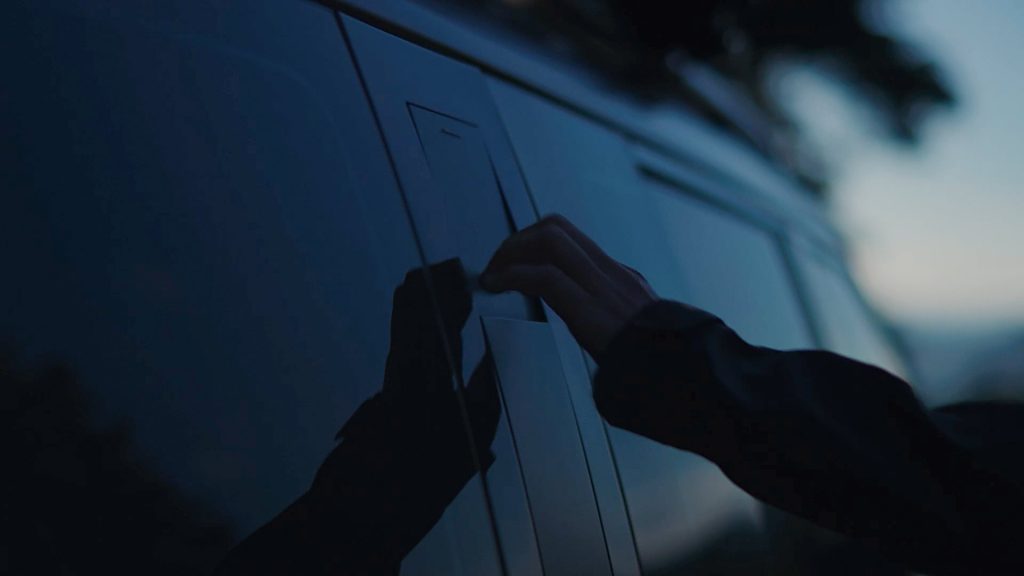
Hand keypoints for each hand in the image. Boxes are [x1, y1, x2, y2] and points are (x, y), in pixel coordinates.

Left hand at [480, 214, 658, 357]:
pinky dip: (512, 275)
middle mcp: (610, 272)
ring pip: (548, 240)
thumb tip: (590, 318)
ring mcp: (601, 286)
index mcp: (619, 276)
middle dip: (517, 241)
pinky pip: (543, 276)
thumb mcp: (637, 326)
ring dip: (510, 253)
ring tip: (494, 275)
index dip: (532, 241)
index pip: (569, 236)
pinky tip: (498, 286)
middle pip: (554, 228)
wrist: (680, 372)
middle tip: (497, 265)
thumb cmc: (658, 361)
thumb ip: (612, 314)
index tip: (513, 260)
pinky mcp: (589, 308)